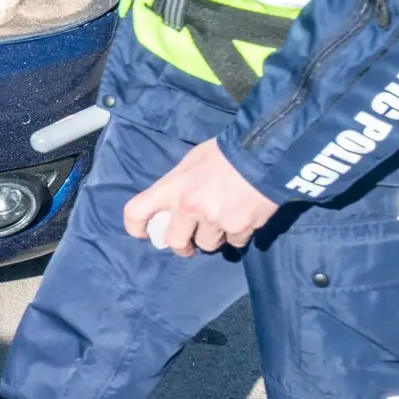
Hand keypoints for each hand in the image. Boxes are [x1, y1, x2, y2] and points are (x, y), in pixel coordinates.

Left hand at [122, 138, 279, 255]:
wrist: (263, 154)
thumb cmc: (223, 153)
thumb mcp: (190, 162)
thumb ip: (177, 185)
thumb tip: (173, 203)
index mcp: (171, 187)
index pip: (136, 212)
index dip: (135, 227)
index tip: (144, 233)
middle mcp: (188, 207)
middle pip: (174, 242)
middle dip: (182, 245)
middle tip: (189, 242)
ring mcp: (215, 220)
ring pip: (207, 245)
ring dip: (213, 237)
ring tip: (222, 221)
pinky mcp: (240, 228)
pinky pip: (234, 242)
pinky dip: (237, 234)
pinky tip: (242, 217)